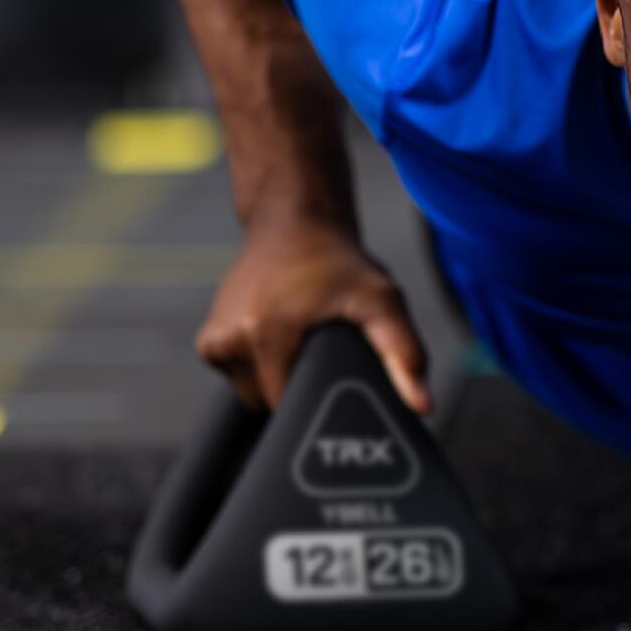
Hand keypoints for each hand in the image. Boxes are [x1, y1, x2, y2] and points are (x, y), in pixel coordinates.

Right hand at [196, 216, 430, 414]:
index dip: (317, 400)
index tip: (334, 374)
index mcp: (266, 336)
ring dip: (279, 377)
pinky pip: (240, 377)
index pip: (289, 408)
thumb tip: (422, 405)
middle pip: (270, 404)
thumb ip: (404, 353)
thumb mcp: (383, 301)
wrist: (294, 223)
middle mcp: (232, 341)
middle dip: (299, 386)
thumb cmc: (339, 263)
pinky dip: (261, 366)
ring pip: (253, 393)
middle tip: (322, 351)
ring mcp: (215, 343)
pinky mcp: (208, 343)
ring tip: (301, 338)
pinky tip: (280, 336)